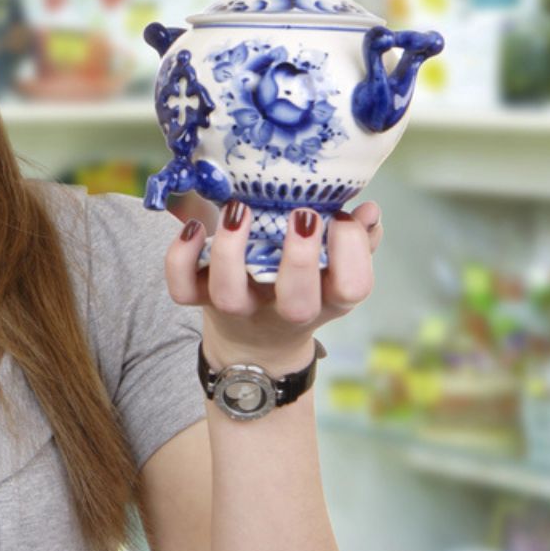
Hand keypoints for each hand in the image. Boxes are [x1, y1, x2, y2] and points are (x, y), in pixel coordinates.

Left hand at [164, 200, 382, 374]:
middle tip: (303, 216)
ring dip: (232, 250)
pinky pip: (182, 289)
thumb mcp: (333, 271)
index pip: (353, 288)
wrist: (254, 341)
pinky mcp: (200, 301)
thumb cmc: (299, 287)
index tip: (342, 217)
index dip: (352, 253)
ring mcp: (239, 309)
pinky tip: (194, 226)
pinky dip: (180, 256)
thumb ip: (356, 241)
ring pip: (230, 295)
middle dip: (300, 258)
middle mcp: (283, 310)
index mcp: (326, 298)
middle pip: (296, 303)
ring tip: (240, 209)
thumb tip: (369, 211)